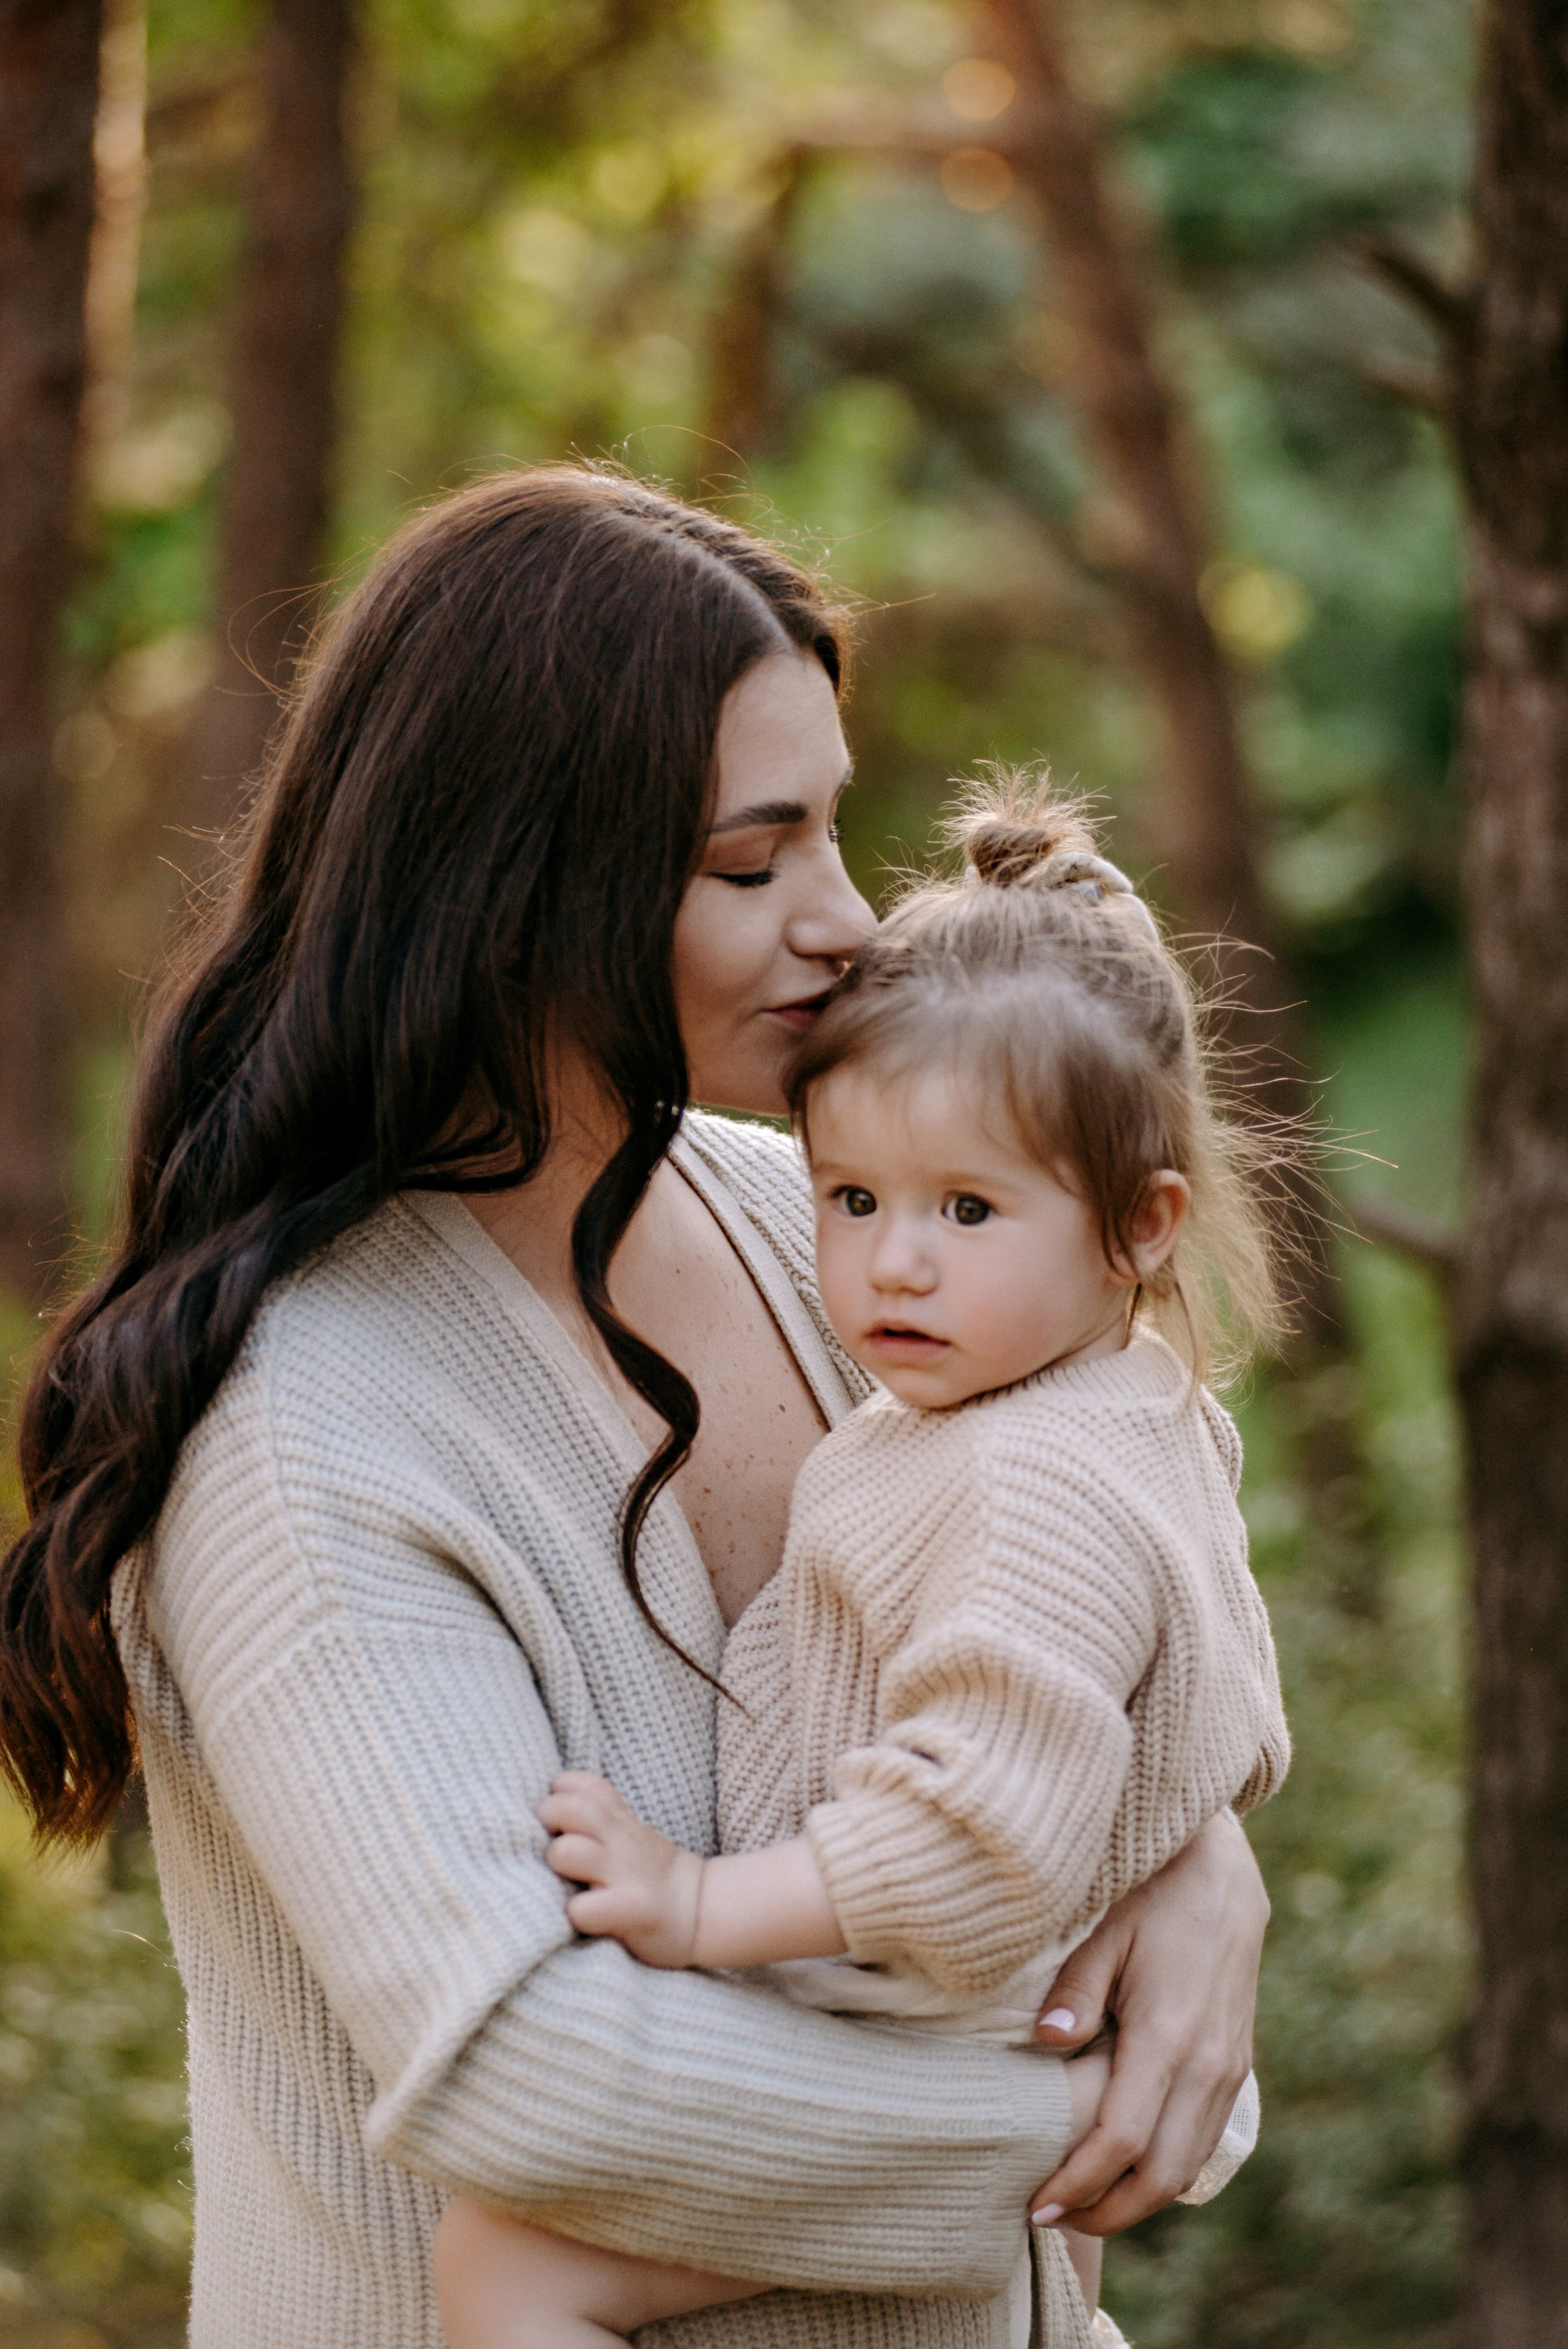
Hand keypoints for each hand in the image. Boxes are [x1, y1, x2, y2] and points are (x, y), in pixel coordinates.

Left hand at [538, 1772, 703, 1968]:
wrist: (700, 1911)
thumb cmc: (650, 1872)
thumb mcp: (631, 1831)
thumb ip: (598, 1814)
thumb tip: (547, 1803)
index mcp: (621, 1819)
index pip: (581, 1784)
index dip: (559, 1794)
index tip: (559, 1818)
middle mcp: (623, 1839)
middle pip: (570, 1809)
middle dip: (548, 1820)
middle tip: (552, 1845)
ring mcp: (626, 1873)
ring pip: (566, 1852)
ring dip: (557, 1865)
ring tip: (566, 1881)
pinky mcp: (629, 1910)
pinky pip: (581, 1909)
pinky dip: (576, 1914)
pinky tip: (586, 1917)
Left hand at [1027, 1811, 1267, 2234]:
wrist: (1221, 1866)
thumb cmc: (1151, 1889)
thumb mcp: (1103, 1929)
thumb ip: (1074, 1991)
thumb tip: (1045, 2043)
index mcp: (1170, 2036)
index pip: (1120, 2141)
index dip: (1077, 2183)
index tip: (1034, 2206)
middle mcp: (1208, 2063)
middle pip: (1161, 2176)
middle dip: (1107, 2212)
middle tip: (1052, 2221)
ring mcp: (1229, 2066)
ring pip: (1188, 2166)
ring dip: (1138, 2200)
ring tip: (1081, 2203)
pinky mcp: (1236, 2061)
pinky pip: (1203, 2139)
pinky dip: (1166, 2170)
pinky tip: (1126, 2165)